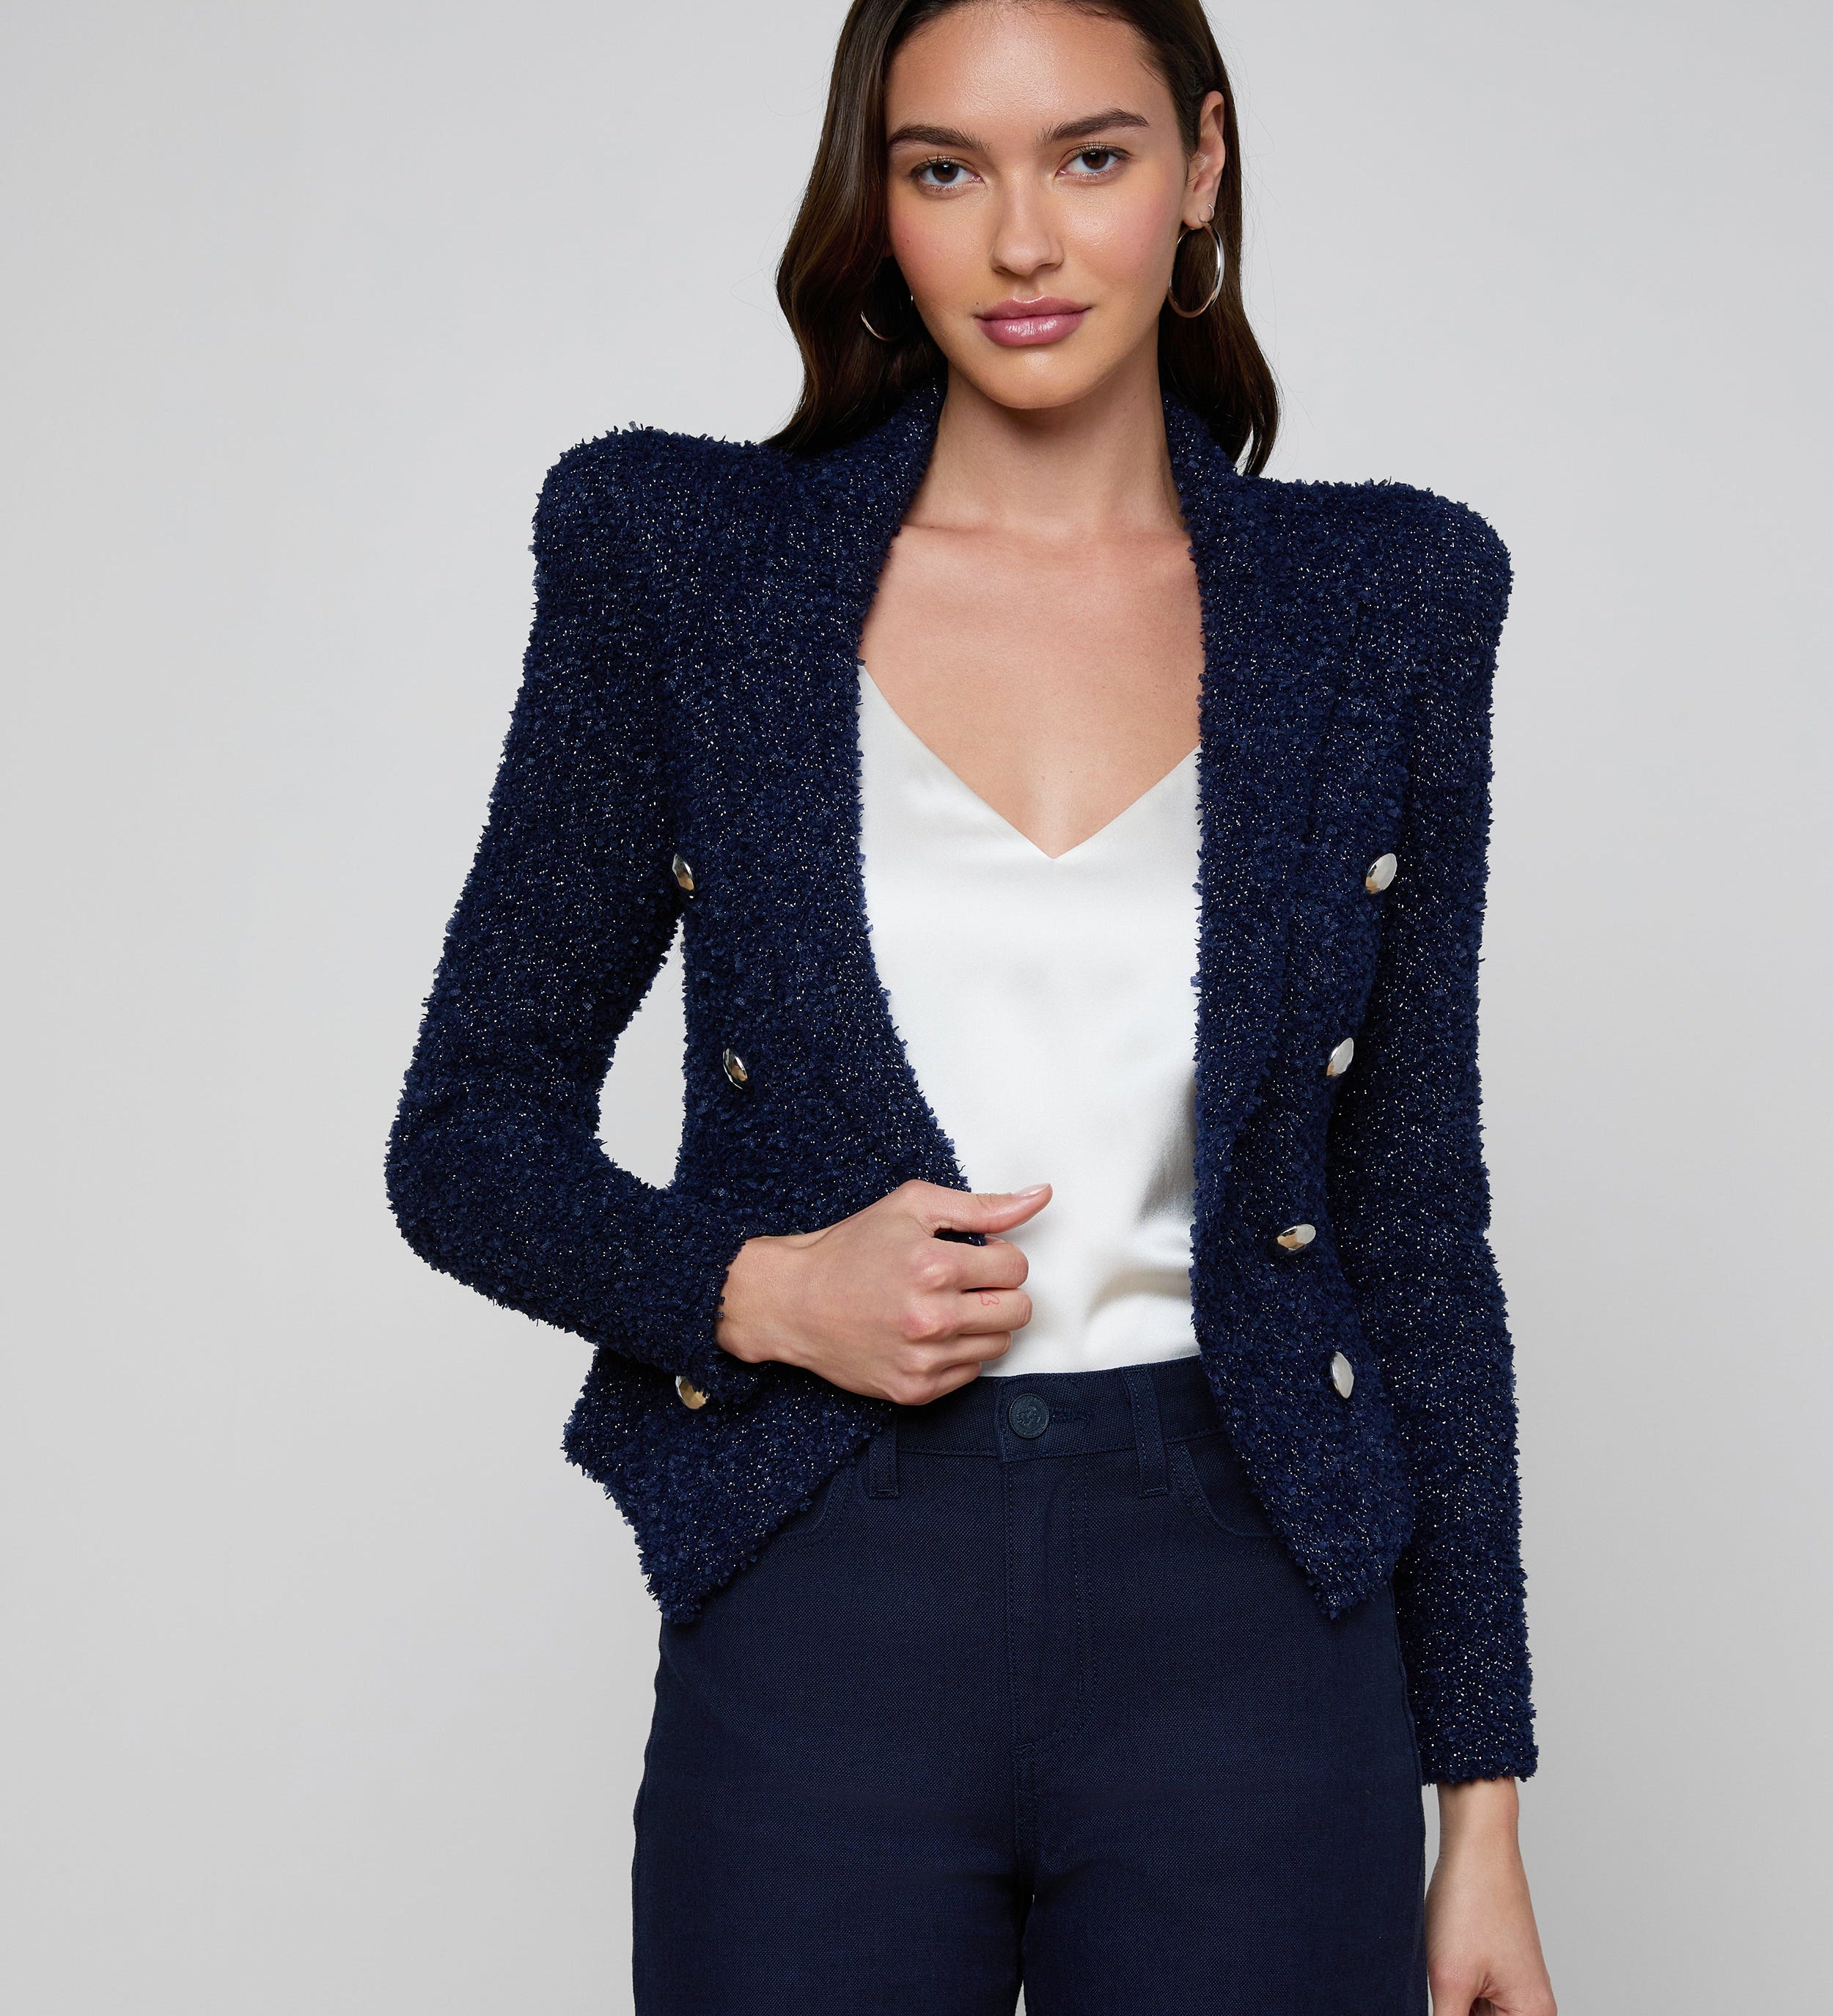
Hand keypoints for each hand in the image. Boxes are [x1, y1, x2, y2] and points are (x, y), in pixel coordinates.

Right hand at [714, 1179, 1050, 1402]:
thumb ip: (982, 1205)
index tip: (971, 1253)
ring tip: (944, 1305)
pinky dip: (959, 1352)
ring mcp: (924, 1359)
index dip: (998, 1255)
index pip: (1016, 1266)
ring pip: (1000, 1344)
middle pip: (1019, 1310)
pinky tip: (928, 1332)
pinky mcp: (915, 1390)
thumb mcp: (913, 1206)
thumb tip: (1041, 1196)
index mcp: (934, 1267)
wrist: (794, 1302)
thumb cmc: (852, 1248)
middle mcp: (932, 1318)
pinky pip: (972, 1372)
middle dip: (1000, 1290)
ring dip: (982, 1322)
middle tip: (965, 1281)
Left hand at [1426, 1778, 1555, 2015]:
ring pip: (1473, 2013)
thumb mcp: (1449, 1980)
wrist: (1476, 1842)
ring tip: (1442, 1965)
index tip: (1441, 2001)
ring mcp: (1513, 1985)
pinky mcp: (1496, 1968)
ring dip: (1450, 2003)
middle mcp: (1531, 2006)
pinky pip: (1472, 1998)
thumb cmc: (1471, 1902)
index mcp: (1531, 2015)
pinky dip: (1452, 1991)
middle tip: (1441, 1977)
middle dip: (1452, 2010)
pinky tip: (1438, 1966)